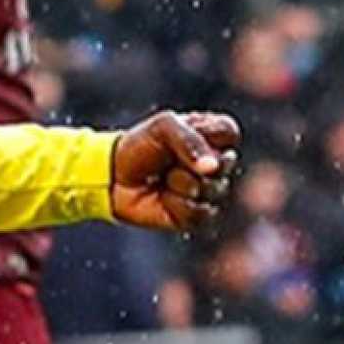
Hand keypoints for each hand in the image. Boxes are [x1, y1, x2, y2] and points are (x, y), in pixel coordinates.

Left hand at [110, 111, 240, 230]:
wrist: (114, 176)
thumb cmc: (139, 146)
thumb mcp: (162, 128)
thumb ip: (190, 141)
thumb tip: (212, 167)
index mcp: (213, 136)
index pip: (230, 134)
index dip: (205, 137)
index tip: (178, 134)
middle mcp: (217, 164)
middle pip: (223, 165)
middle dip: (187, 162)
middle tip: (166, 160)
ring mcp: (209, 191)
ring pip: (211, 190)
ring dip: (179, 183)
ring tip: (162, 178)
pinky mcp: (198, 216)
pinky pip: (199, 213)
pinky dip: (175, 204)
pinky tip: (162, 197)